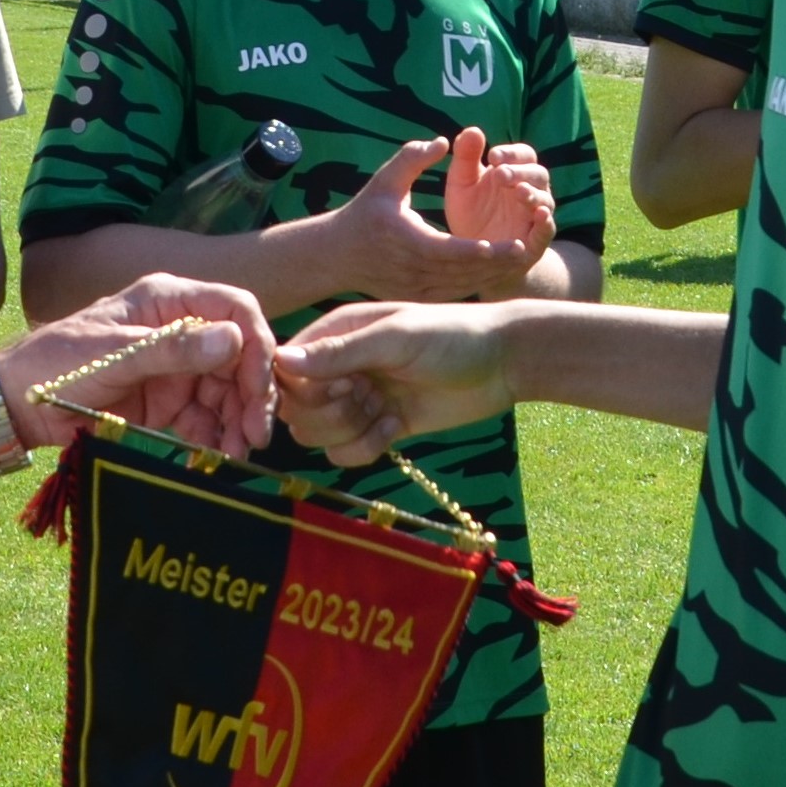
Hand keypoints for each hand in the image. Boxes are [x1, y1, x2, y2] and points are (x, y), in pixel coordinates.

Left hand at [0, 276, 276, 457]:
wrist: (17, 405)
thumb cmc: (56, 364)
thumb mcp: (113, 356)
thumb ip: (172, 349)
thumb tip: (233, 339)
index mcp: (167, 300)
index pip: (234, 308)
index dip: (256, 343)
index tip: (257, 385)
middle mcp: (179, 329)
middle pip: (239, 355)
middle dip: (251, 393)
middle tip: (255, 435)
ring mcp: (176, 367)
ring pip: (228, 390)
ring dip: (238, 420)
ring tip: (239, 453)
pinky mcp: (168, 402)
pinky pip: (206, 417)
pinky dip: (217, 436)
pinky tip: (219, 456)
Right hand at [272, 299, 522, 461]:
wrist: (503, 363)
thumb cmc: (454, 335)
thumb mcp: (397, 338)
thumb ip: (340, 352)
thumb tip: (282, 361)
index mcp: (336, 333)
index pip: (286, 370)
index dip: (302, 388)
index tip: (345, 384)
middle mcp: (341, 366)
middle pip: (296, 408)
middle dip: (328, 413)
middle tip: (368, 396)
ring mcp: (359, 398)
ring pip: (317, 434)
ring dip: (348, 432)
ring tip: (384, 412)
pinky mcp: (379, 427)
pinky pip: (345, 453)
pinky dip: (366, 448)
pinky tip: (395, 428)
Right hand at [321, 138, 545, 301]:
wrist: (335, 256)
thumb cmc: (362, 214)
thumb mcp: (384, 181)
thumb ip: (412, 158)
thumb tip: (443, 141)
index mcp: (409, 243)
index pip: (454, 252)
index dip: (485, 250)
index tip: (515, 243)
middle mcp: (414, 272)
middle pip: (466, 273)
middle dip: (499, 264)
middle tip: (529, 250)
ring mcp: (416, 290)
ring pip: (463, 287)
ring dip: (492, 276)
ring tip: (519, 261)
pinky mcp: (418, 299)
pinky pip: (454, 294)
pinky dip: (476, 285)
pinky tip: (496, 273)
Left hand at [441, 129, 557, 275]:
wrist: (471, 257)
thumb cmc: (470, 213)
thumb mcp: (462, 183)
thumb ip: (466, 157)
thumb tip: (473, 130)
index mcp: (515, 173)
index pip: (524, 155)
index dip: (511, 153)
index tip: (491, 155)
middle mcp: (530, 191)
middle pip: (538, 174)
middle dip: (521, 172)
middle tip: (500, 174)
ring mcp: (535, 217)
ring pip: (545, 201)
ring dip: (533, 195)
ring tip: (519, 192)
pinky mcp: (535, 242)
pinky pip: (547, 231)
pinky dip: (547, 223)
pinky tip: (539, 215)